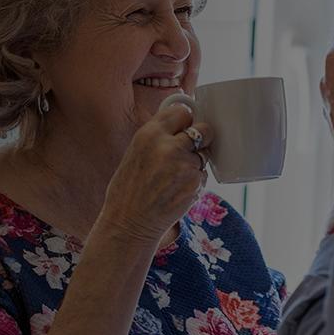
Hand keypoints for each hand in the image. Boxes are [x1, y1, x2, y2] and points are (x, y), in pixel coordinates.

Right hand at [97, 98, 211, 246]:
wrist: (129, 222)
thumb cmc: (129, 189)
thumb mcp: (135, 152)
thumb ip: (158, 137)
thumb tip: (182, 124)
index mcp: (148, 134)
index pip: (182, 112)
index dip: (186, 121)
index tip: (184, 127)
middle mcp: (168, 146)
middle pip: (203, 130)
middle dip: (201, 138)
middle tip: (190, 150)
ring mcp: (184, 165)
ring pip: (204, 155)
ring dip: (196, 164)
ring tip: (175, 178)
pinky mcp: (195, 183)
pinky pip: (203, 175)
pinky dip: (195, 181)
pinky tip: (177, 190)